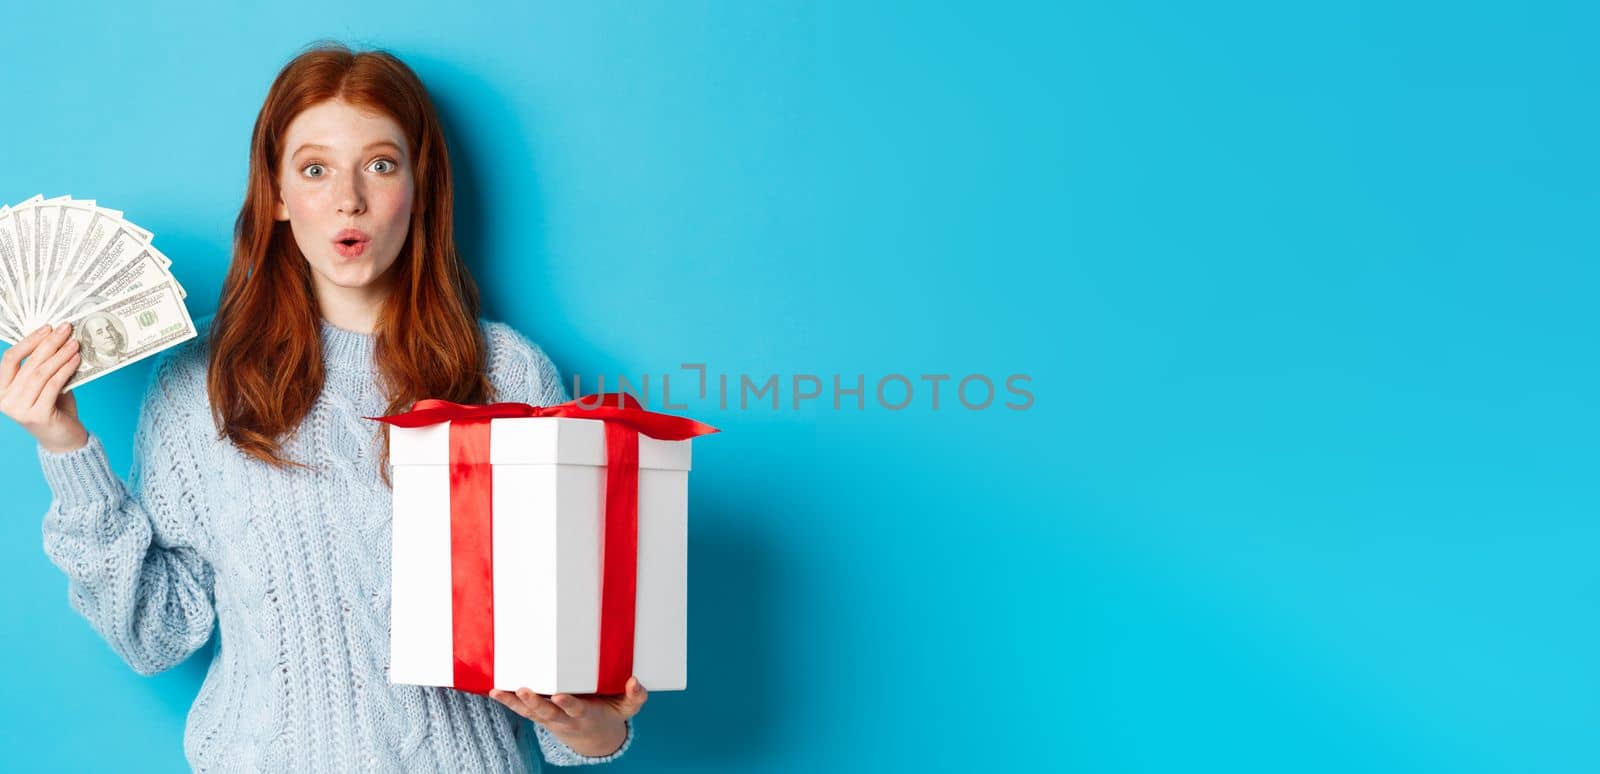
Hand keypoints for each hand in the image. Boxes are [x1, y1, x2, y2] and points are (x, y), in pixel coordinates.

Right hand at [0, 324, 87, 452]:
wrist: (64, 440)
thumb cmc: (55, 409)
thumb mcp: (46, 385)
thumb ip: (45, 366)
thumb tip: (58, 337)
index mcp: (2, 389)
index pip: (10, 359)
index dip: (29, 341)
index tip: (48, 327)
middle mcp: (5, 399)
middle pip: (28, 364)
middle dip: (49, 343)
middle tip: (66, 329)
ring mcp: (19, 409)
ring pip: (41, 373)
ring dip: (60, 355)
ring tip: (75, 343)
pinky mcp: (37, 415)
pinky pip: (53, 385)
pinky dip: (66, 369)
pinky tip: (77, 359)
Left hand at [490, 676, 648, 757]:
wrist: (593, 737)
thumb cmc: (610, 714)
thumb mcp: (627, 709)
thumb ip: (635, 696)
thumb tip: (636, 681)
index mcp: (584, 715)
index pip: (575, 709)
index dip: (567, 703)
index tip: (559, 695)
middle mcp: (563, 718)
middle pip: (547, 712)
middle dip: (535, 702)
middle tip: (524, 690)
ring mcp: (549, 718)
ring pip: (530, 712)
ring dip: (514, 703)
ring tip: (499, 691)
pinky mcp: (539, 715)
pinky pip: (521, 710)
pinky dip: (508, 702)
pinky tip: (494, 691)